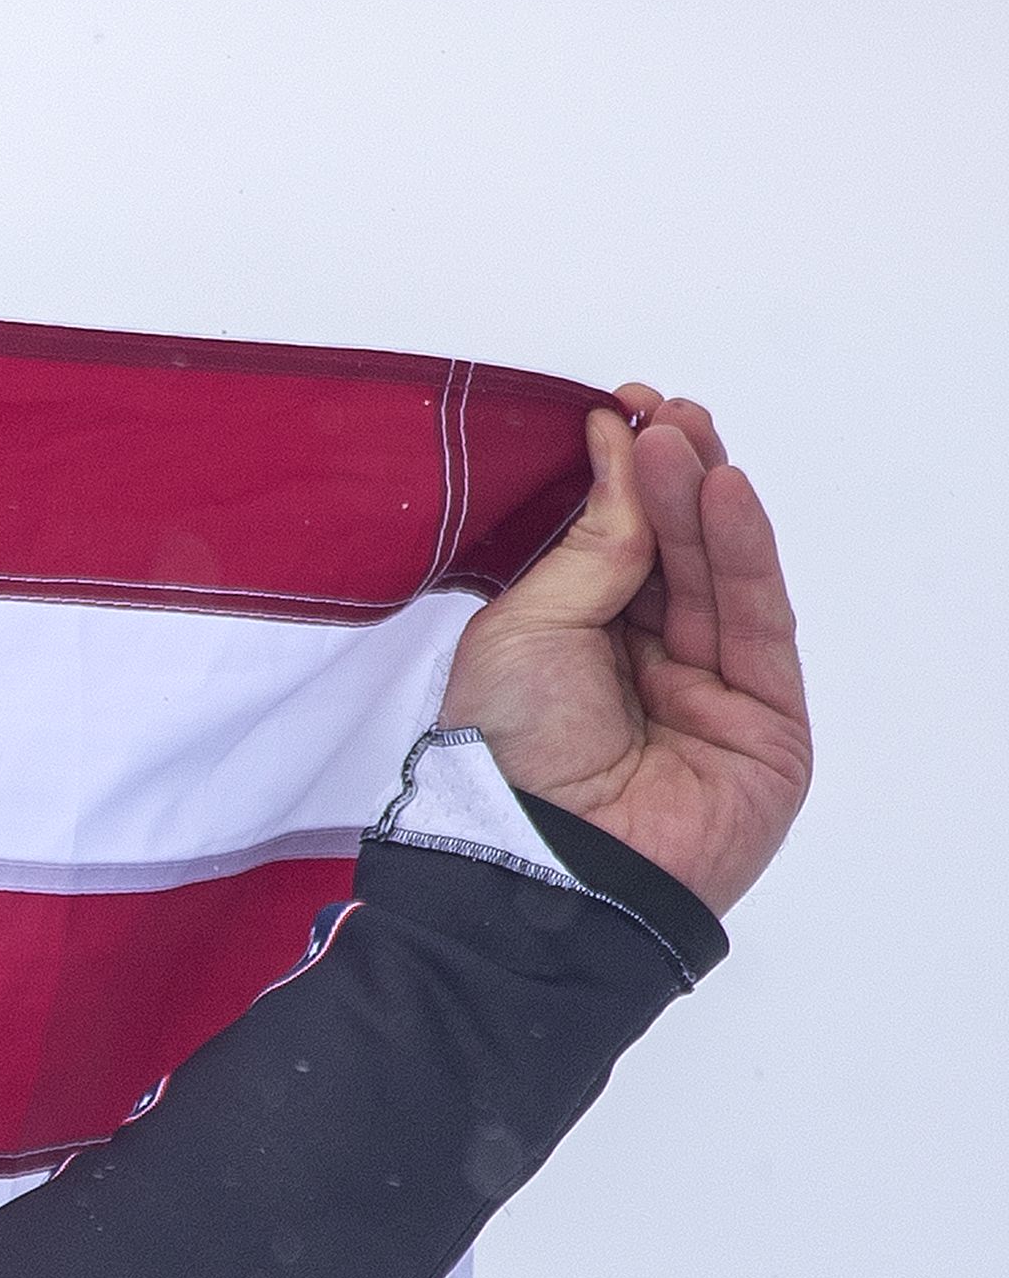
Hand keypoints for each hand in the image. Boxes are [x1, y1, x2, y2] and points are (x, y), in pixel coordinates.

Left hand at [437, 385, 809, 916]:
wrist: (545, 867)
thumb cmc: (509, 755)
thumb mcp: (524, 632)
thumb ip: (587, 547)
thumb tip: (618, 454)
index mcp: (571, 652)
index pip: (611, 552)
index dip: (619, 483)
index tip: (619, 413)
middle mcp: (641, 668)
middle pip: (671, 555)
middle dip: (667, 478)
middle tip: (662, 410)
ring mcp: (709, 691)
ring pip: (717, 577)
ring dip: (702, 500)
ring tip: (686, 432)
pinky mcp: (767, 716)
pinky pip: (759, 619)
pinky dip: (747, 551)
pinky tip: (726, 490)